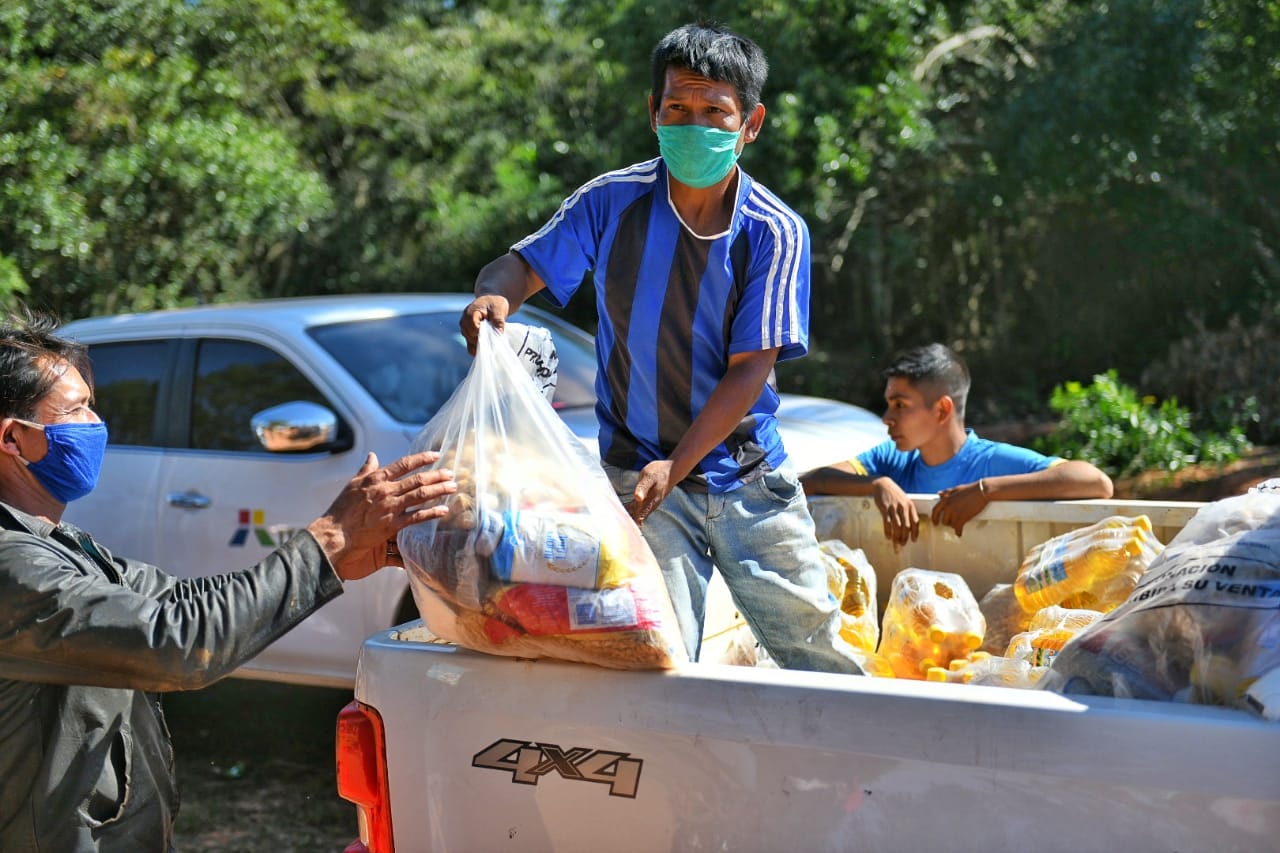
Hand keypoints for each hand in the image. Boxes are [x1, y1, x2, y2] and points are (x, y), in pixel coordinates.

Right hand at [307, 451, 456, 580]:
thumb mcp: (352, 485)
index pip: (403, 464)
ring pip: (419, 495)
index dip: (421, 458)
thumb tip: (372, 455)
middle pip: (416, 479)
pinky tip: (443, 510)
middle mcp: (385, 490)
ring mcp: (389, 507)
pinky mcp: (391, 525)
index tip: (436, 455)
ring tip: (452, 487)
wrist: (333, 534)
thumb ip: (366, 470)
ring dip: (438, 490)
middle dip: (436, 475)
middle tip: (451, 473)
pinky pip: (416, 517)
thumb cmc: (341, 510)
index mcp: (376, 479)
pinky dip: (431, 513)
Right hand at [459, 295, 510, 354]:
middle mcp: (464, 323)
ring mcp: (465, 331)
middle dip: (484, 340)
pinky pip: (472, 347)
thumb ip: (498, 321)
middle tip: (495, 338)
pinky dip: (480, 349)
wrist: (491, 303)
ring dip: (482, 346)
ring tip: (493, 341)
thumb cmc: (494, 304)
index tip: (494, 334)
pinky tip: (489, 346)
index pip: (474, 329)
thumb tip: (499, 334)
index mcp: (470, 314)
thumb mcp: (499, 309)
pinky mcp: (468, 336)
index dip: (484, 334)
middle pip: (471, 338)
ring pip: (471, 345)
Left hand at [628, 460, 673, 524]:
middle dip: (630, 521)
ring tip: (622, 522)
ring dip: (632, 517)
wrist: (672, 471)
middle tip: (619, 528)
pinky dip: (634, 511)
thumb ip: (643, 487)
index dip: (632, 521)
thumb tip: (637, 498)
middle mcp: (651, 504)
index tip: (624, 528)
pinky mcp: (650, 500)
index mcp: (650, 500)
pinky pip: (641, 509)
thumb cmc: (659, 472)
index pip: (640, 515)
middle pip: (639, 516)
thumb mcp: (649, 476)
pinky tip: (628, 511)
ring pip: (640, 513)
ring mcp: (652, 503)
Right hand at [872, 478, 917, 550]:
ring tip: (896, 543)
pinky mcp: (884, 508)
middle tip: (902, 544)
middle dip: (904, 537)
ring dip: (897, 537)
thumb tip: (909, 525)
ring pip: (897, 526)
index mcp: (910, 505)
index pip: (915, 521)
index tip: (913, 540)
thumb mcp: (904, 500)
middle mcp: (903, 507)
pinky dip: (888, 531)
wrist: (882, 484)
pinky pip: (887, 523)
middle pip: (906, 526)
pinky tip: (888, 537)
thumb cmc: (894, 493)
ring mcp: (894, 508)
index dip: (915, 532)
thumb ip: (907, 511)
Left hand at [931, 480, 988, 535]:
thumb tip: (939, 494)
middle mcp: (948, 507)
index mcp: (945, 499)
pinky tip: (959, 533)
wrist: (982, 492)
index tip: (935, 522)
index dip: (934, 518)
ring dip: (954, 526)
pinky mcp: (963, 518)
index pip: (935, 511)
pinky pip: (957, 528)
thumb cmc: (970, 490)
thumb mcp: (956, 489)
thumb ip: (946, 492)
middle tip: (952, 523)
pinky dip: (958, 532)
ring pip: (951, 525)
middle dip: (948, 522)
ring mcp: (955, 513)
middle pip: (944, 520)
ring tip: (958, 524)